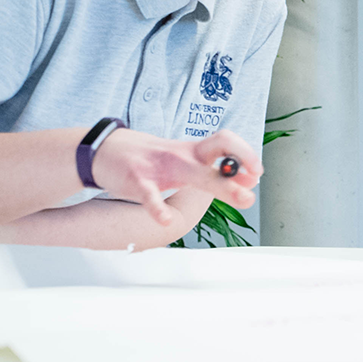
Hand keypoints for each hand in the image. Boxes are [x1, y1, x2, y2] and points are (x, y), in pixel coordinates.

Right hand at [91, 129, 261, 225]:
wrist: (105, 149)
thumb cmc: (150, 158)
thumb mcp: (183, 161)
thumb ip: (212, 170)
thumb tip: (249, 179)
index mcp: (193, 151)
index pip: (225, 141)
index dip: (245, 154)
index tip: (257, 172)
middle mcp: (181, 155)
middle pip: (217, 153)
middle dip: (241, 164)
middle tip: (255, 185)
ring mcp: (160, 166)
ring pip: (193, 173)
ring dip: (221, 185)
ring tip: (242, 198)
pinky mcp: (137, 179)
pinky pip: (149, 194)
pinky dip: (157, 208)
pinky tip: (165, 220)